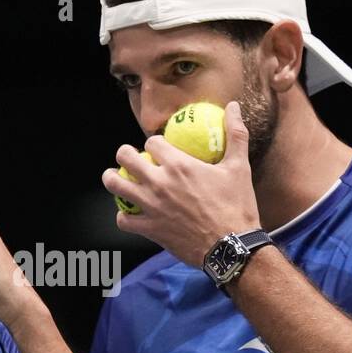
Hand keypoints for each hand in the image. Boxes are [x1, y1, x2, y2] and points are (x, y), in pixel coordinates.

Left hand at [102, 100, 261, 267]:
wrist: (230, 246)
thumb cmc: (236, 206)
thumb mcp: (239, 167)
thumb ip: (235, 134)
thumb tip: (234, 106)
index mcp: (178, 164)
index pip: (151, 142)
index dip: (153, 143)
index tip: (157, 148)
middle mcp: (159, 182)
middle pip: (126, 158)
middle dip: (124, 154)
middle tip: (130, 158)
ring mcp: (151, 206)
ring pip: (116, 186)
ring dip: (113, 179)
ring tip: (116, 178)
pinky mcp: (149, 229)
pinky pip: (123, 220)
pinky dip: (123, 216)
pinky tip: (129, 213)